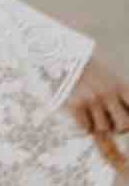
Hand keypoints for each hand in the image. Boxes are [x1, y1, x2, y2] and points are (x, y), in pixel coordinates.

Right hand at [66, 53, 128, 173]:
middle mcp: (107, 94)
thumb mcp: (111, 76)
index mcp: (119, 85)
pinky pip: (86, 127)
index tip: (125, 118)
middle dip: (119, 127)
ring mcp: (91, 100)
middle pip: (123, 125)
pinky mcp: (75, 105)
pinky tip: (84, 115)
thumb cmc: (90, 69)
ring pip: (103, 128)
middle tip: (112, 122)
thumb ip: (120, 95)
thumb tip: (123, 115)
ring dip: (100, 125)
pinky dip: (86, 124)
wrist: (63, 57)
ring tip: (95, 116)